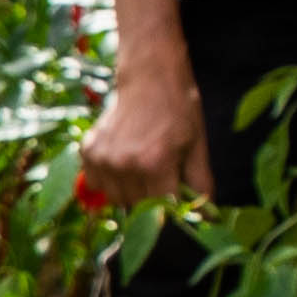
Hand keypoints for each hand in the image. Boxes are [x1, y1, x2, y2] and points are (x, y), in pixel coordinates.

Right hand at [72, 40, 208, 215]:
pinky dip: (110, 180)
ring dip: (129, 191)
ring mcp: (102, 159)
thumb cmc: (178, 109)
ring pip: (116, 199)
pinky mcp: (88, 153)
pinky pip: (97, 184)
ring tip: (140, 166)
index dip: (171, 207)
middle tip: (160, 174)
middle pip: (138, 207)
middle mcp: (124, 164)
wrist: (149, 76)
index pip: (162, 210)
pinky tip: (122, 160)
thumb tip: (208, 219)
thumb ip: (200, 184)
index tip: (175, 195)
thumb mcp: (197, 145)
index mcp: (155, 163)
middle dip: (152, 199)